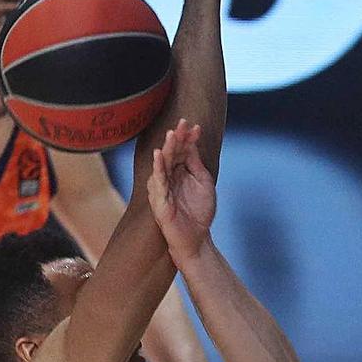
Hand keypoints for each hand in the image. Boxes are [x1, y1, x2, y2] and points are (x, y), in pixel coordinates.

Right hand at [148, 119, 215, 263]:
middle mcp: (168, 177)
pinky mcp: (159, 201)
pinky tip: (158, 155)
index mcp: (179, 172)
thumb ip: (196, 164)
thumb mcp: (203, 183)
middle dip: (177, 137)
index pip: (182, 150)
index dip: (188, 138)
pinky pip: (158, 182)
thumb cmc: (199, 212)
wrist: (197, 239)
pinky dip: (157, 168)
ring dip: (167, 148)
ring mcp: (162, 188)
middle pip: (171, 153)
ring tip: (171, 134)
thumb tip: (192, 144)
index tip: (196, 127)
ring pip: (162, 164)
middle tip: (182, 122)